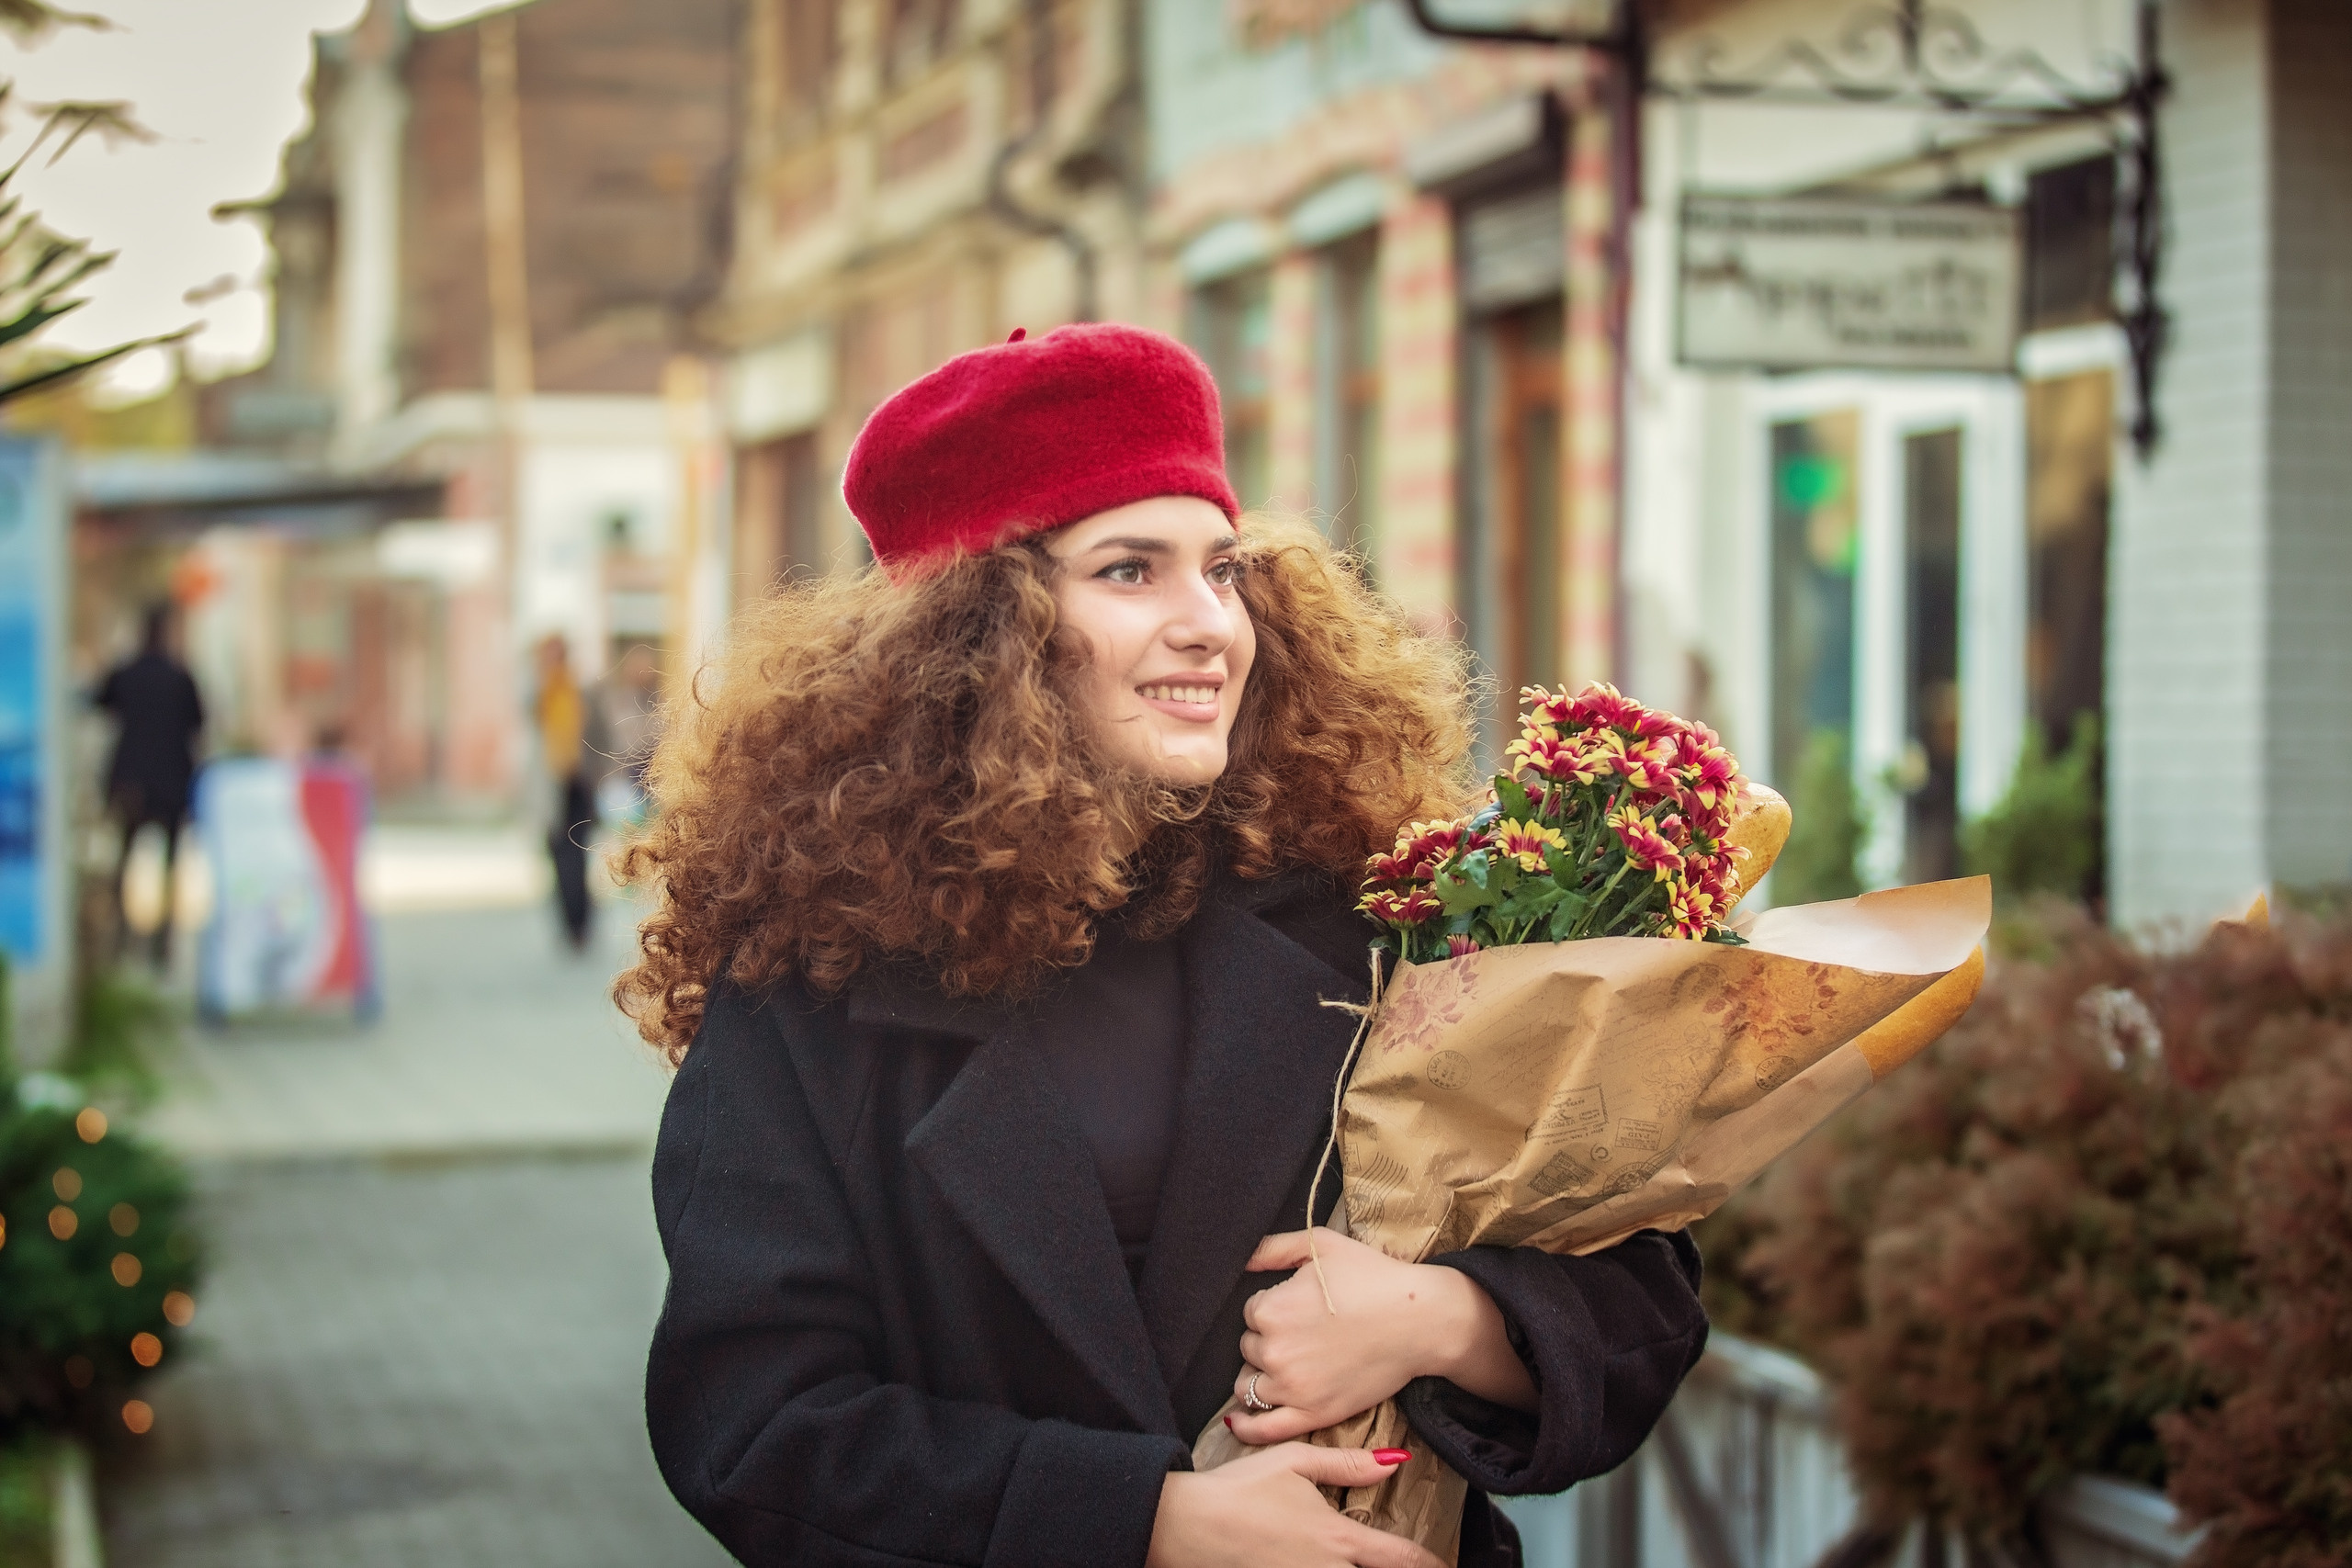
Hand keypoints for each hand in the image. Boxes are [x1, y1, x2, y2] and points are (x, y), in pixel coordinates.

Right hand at [1146, 1445, 1441, 1567]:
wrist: (1187, 1525)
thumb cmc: (1238, 1489)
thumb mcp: (1293, 1461)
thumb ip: (1346, 1465)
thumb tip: (1396, 1463)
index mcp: (1337, 1538)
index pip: (1398, 1558)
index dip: (1427, 1563)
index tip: (1442, 1564)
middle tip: (1415, 1563)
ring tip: (1362, 1559)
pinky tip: (1323, 1563)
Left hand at [1228, 1229, 1534, 1444]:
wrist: (1421, 1320)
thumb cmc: (1374, 1278)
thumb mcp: (1322, 1245)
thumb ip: (1273, 1247)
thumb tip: (1241, 1259)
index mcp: (1271, 1309)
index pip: (1249, 1313)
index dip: (1273, 1307)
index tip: (1301, 1307)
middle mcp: (1275, 1351)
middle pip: (1249, 1348)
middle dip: (1269, 1340)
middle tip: (1306, 1332)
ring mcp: (1293, 1388)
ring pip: (1249, 1385)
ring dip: (1261, 1375)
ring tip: (1289, 1365)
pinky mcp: (1313, 1415)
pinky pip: (1264, 1429)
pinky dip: (1247, 1427)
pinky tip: (1238, 1422)